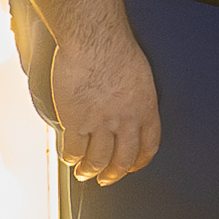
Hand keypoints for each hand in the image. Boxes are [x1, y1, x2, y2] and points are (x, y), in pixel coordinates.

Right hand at [52, 33, 160, 184]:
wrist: (94, 40)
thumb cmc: (115, 48)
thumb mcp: (140, 76)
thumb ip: (136, 97)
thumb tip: (128, 107)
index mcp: (145, 109)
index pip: (149, 146)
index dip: (140, 162)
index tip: (132, 167)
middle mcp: (126, 121)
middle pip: (123, 159)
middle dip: (114, 174)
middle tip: (105, 179)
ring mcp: (101, 123)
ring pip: (97, 160)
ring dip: (90, 171)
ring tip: (83, 173)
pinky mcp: (76, 121)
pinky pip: (74, 149)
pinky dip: (70, 157)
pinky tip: (69, 157)